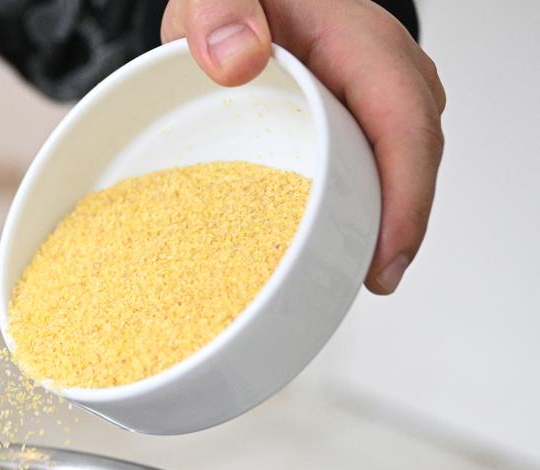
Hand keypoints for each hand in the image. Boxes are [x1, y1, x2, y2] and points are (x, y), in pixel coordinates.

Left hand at [161, 0, 445, 293]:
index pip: (403, 124)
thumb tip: (237, 60)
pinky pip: (368, 173)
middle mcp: (381, 76)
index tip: (384, 259)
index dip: (404, 199)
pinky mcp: (352, 127)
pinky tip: (332, 254)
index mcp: (360, 45)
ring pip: (393, 172)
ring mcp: (372, 104)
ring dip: (379, 227)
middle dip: (397, 228)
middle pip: (409, 160)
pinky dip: (357, 215)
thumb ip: (220, 11)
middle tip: (363, 283)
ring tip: (345, 279)